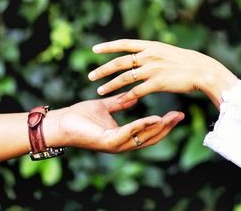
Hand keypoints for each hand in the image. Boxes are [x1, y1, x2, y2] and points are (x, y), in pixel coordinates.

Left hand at [45, 94, 183, 152]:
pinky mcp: (108, 142)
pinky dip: (142, 126)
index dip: (162, 124)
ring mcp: (115, 145)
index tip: (176, 113)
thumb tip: (133, 95)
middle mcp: (121, 143)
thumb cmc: (79, 116)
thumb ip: (119, 103)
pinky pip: (129, 133)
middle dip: (166, 128)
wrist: (59, 123)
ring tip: (172, 118)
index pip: (147, 132)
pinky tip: (153, 118)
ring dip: (158, 128)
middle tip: (180, 116)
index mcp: (122, 136)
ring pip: (143, 138)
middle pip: (150, 138)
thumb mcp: (105, 107)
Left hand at [88, 39, 237, 107]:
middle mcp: (149, 55)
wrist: (203, 70)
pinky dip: (126, 96)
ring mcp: (153, 69)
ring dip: (110, 85)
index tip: (94, 49)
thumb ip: (151, 53)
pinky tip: (118, 101)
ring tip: (99, 90)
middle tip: (90, 76)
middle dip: (103, 69)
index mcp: (151, 46)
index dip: (108, 47)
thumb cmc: (186, 62)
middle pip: (119, 62)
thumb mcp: (166, 52)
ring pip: (125, 77)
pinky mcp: (158, 82)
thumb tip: (140, 55)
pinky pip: (137, 91)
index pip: (124, 44)